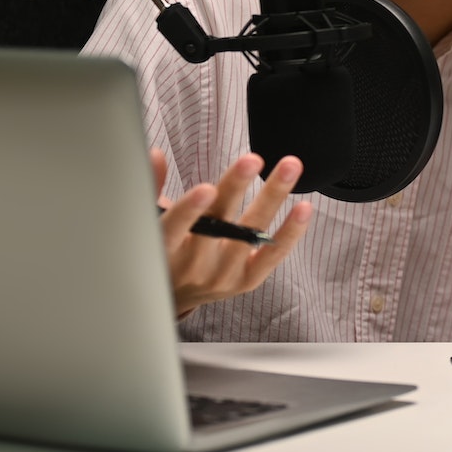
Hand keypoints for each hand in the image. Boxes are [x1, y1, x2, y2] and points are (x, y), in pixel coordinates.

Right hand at [154, 149, 312, 318]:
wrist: (173, 296)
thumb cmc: (160, 250)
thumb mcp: (147, 222)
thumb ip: (151, 187)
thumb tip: (157, 155)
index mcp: (163, 251)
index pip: (174, 229)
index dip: (190, 211)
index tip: (206, 189)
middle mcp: (193, 267)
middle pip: (218, 224)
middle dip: (235, 189)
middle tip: (252, 159)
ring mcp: (222, 277)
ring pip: (250, 233)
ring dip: (273, 197)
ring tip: (290, 166)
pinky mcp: (246, 281)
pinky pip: (272, 256)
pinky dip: (290, 232)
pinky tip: (304, 208)